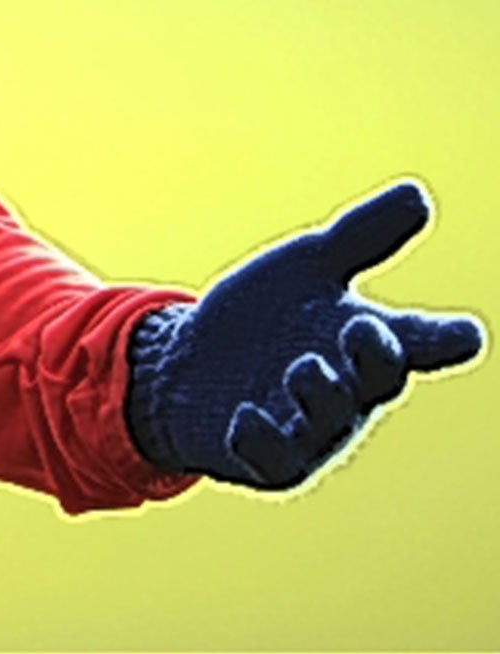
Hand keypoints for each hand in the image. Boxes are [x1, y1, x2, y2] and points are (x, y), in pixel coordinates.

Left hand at [126, 180, 483, 488]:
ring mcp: (310, 429)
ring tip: (304, 366)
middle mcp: (349, 390)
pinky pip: (273, 461)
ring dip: (320, 394)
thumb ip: (361, 237)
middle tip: (361, 328)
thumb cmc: (262, 316)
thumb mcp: (306, 267)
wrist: (187, 362)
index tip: (465, 333)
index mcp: (367, 342)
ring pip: (329, 422)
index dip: (447, 339)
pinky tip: (245, 418)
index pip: (422, 341)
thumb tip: (419, 193)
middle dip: (376, 359)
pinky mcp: (267, 459)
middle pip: (380, 381)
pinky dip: (262, 441)